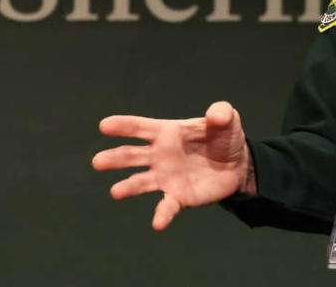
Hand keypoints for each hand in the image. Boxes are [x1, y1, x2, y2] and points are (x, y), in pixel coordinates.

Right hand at [92, 101, 252, 229]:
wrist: (238, 164)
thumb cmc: (225, 137)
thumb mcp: (228, 120)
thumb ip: (222, 113)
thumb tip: (215, 115)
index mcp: (167, 133)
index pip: (141, 128)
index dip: (124, 125)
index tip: (104, 125)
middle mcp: (160, 155)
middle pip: (131, 155)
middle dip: (114, 158)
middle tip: (98, 161)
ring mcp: (166, 177)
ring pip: (140, 182)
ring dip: (127, 187)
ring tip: (115, 192)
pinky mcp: (178, 196)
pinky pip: (166, 206)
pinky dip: (162, 214)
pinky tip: (158, 223)